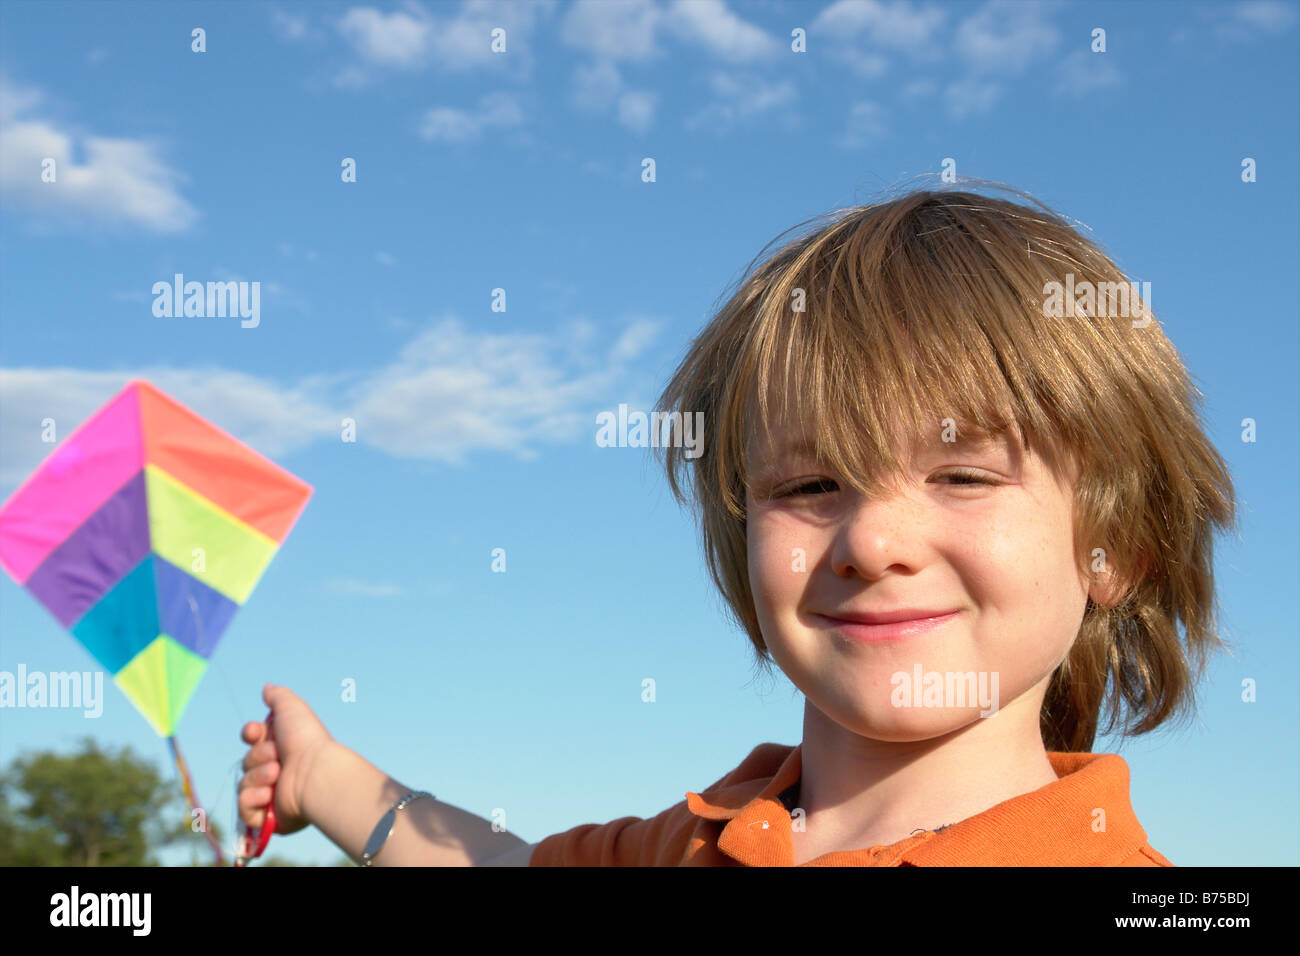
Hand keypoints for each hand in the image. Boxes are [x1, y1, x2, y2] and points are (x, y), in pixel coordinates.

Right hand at [237, 683, 334, 836]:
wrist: (316, 773)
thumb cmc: (306, 740)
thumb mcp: (292, 708)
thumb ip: (278, 696)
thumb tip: (267, 688)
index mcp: (281, 747)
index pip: (251, 740)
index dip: (250, 734)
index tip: (255, 732)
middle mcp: (276, 770)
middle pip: (246, 761)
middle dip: (258, 756)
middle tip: (277, 757)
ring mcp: (272, 796)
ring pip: (243, 785)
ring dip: (258, 777)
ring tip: (278, 774)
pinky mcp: (268, 819)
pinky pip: (244, 810)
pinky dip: (252, 800)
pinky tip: (269, 795)